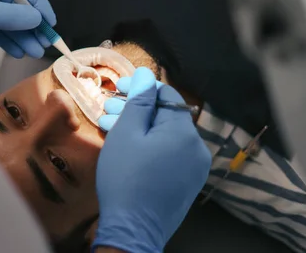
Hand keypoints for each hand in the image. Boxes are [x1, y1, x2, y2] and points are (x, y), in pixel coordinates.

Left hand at [0, 0, 55, 55]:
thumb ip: (7, 15)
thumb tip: (37, 20)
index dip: (38, 1)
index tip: (50, 21)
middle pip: (14, 2)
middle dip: (29, 24)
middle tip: (45, 43)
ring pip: (4, 18)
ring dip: (19, 35)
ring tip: (34, 52)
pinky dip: (4, 39)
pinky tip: (17, 51)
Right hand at [93, 68, 211, 252]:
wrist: (133, 230)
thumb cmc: (126, 178)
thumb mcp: (127, 133)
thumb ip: (139, 100)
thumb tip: (146, 75)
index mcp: (184, 132)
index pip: (167, 95)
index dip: (141, 88)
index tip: (118, 89)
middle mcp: (196, 148)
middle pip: (166, 116)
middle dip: (136, 110)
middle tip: (109, 109)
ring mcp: (195, 168)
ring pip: (166, 136)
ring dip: (141, 129)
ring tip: (112, 128)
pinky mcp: (188, 183)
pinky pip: (170, 155)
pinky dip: (150, 147)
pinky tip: (128, 148)